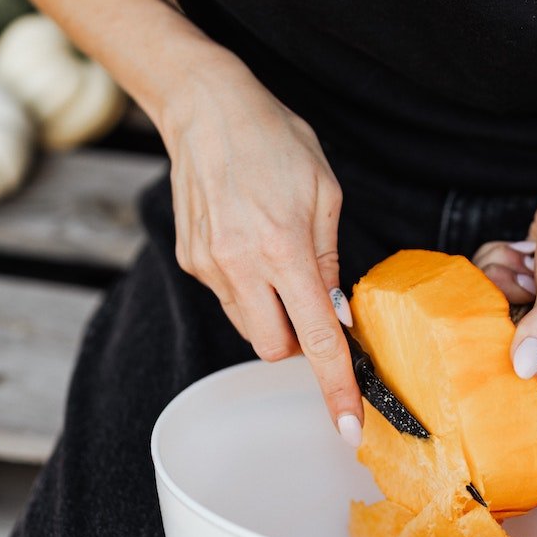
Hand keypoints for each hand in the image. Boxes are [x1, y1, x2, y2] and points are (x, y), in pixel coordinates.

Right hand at [160, 60, 362, 443]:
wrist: (204, 108)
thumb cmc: (274, 140)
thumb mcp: (324, 192)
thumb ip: (329, 258)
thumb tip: (334, 312)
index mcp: (285, 249)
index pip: (316, 339)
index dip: (334, 387)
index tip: (347, 427)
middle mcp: (241, 266)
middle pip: (272, 348)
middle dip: (295, 342)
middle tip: (310, 308)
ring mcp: (209, 266)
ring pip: (247, 325)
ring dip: (270, 313)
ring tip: (274, 258)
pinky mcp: (189, 260)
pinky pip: (227, 296)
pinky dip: (246, 287)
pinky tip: (247, 241)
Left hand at [472, 181, 536, 384]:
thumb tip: (523, 368)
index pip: (488, 366)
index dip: (490, 331)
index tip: (513, 305)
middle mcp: (527, 342)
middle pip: (474, 327)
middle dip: (495, 290)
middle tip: (528, 276)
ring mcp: (517, 313)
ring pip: (475, 296)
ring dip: (499, 267)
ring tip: (531, 262)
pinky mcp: (510, 286)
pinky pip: (479, 275)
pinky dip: (498, 256)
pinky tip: (524, 253)